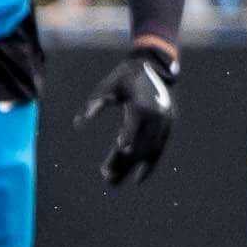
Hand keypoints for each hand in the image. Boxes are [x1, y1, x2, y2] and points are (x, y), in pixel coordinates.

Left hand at [86, 45, 176, 185]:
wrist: (154, 67)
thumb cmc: (125, 77)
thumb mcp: (108, 87)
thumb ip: (94, 105)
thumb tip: (78, 125)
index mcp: (142, 105)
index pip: (133, 127)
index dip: (125, 140)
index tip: (113, 160)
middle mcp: (157, 116)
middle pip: (141, 144)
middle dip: (124, 163)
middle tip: (107, 179)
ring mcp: (165, 123)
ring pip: (151, 150)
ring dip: (135, 167)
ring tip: (117, 179)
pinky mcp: (169, 127)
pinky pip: (159, 149)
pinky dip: (150, 164)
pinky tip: (139, 177)